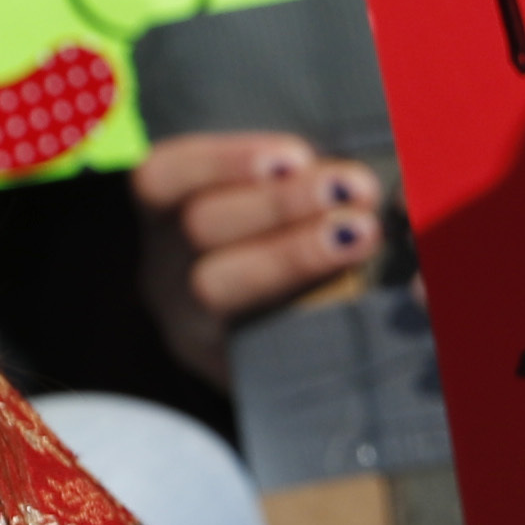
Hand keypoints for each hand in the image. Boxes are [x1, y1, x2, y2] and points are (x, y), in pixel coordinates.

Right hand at [134, 129, 379, 389]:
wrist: (276, 350)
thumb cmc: (281, 245)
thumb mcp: (270, 206)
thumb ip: (297, 179)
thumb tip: (361, 166)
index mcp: (165, 214)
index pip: (163, 176)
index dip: (224, 160)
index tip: (297, 156)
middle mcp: (164, 269)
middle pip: (197, 227)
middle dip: (280, 203)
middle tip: (355, 190)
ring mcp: (188, 321)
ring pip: (213, 286)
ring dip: (293, 254)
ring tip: (361, 234)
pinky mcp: (219, 367)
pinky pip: (248, 346)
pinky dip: (304, 318)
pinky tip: (354, 300)